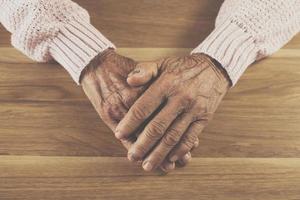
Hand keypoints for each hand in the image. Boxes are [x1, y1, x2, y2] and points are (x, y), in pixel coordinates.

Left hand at [115, 53, 230, 171]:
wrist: (214, 68)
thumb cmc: (182, 67)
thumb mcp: (162, 63)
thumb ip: (144, 70)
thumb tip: (128, 81)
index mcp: (166, 84)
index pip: (143, 107)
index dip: (129, 123)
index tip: (119, 134)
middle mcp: (180, 98)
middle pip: (157, 127)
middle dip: (142, 144)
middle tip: (131, 156)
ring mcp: (193, 110)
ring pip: (173, 136)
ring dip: (159, 153)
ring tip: (147, 165)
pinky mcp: (204, 118)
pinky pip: (190, 137)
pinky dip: (179, 150)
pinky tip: (169, 159)